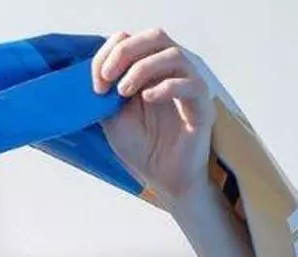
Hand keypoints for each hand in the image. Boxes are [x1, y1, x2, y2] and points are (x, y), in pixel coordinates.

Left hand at [92, 29, 216, 206]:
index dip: (111, 53)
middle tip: (107, 77)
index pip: (133, 40)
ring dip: (142, 68)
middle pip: (156, 37)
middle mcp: (172, 72)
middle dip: (126, 52)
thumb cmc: (141, 147)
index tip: (97, 82)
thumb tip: (95, 71)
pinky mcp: (203, 106)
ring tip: (124, 92)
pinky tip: (148, 99)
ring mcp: (190, 86)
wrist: (162, 178)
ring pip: (174, 55)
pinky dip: (166, 87)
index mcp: (150, 70)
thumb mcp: (112, 116)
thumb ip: (106, 92)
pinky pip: (192, 84)